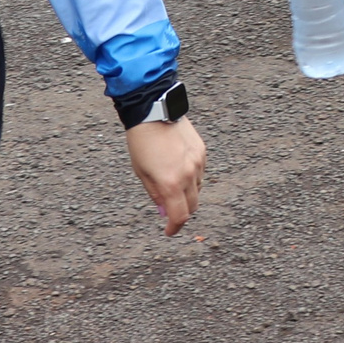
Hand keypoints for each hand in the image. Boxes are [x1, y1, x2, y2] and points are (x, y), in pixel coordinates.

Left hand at [127, 116, 206, 234]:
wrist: (154, 111)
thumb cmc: (142, 141)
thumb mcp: (142, 172)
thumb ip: (155, 194)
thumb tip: (164, 211)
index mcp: (170, 183)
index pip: (179, 216)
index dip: (174, 227)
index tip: (169, 231)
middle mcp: (188, 175)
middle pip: (192, 206)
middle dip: (182, 212)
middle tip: (170, 211)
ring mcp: (198, 163)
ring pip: (197, 189)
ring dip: (187, 193)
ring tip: (172, 184)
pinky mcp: (202, 152)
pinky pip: (200, 172)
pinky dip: (191, 177)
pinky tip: (179, 168)